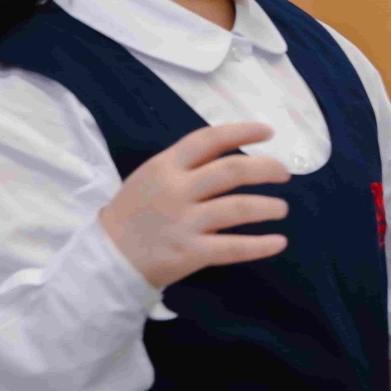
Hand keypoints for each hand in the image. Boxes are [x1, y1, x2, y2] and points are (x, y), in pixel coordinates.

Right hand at [99, 122, 290, 288]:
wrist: (106, 258)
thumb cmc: (134, 213)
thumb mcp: (151, 176)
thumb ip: (185, 164)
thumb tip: (229, 151)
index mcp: (166, 166)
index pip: (209, 139)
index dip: (242, 131)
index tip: (268, 131)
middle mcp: (177, 190)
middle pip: (232, 171)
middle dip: (266, 169)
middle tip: (284, 173)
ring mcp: (184, 222)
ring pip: (238, 208)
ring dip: (268, 206)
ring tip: (282, 209)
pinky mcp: (190, 253)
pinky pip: (233, 248)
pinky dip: (260, 245)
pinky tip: (278, 242)